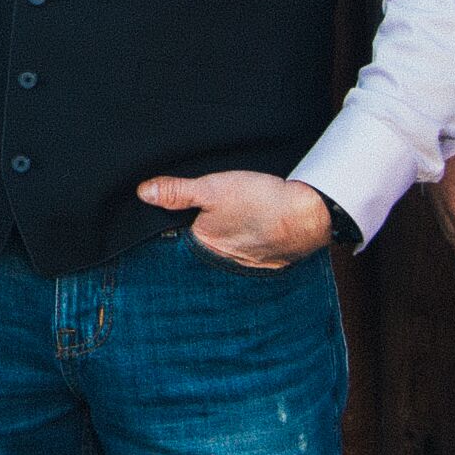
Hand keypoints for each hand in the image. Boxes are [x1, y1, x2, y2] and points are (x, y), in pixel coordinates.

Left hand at [139, 169, 333, 271]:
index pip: (176, 244)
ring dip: (225, 242)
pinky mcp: (267, 262)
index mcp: (203, 248)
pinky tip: (252, 231)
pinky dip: (246, 246)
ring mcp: (246, 266)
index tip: (172, 219)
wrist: (310, 212)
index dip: (172, 230)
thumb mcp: (213, 188)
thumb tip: (143, 192)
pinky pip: (247, 256)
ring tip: (232, 224)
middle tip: (211, 219)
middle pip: (200, 249)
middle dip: (200, 236)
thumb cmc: (262, 201)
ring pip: (224, 254)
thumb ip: (177, 192)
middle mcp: (222, 265)